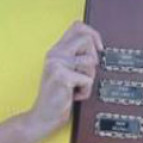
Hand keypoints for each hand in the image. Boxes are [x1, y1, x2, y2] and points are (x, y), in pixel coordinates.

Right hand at [27, 21, 102, 137]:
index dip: (93, 34)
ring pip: (91, 61)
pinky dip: (85, 92)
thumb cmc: (59, 95)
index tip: (98, 48)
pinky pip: (88, 80)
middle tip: (83, 74)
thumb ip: (77, 56)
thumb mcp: (67, 71)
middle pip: (87, 39)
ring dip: (89, 78)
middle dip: (93, 59)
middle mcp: (55, 54)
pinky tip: (73, 96)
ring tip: (76, 86)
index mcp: (57, 50)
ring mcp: (57, 64)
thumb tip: (97, 45)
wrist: (43, 116)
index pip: (77, 26)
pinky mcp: (62, 76)